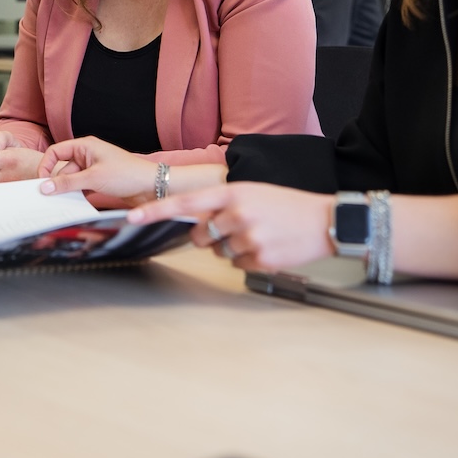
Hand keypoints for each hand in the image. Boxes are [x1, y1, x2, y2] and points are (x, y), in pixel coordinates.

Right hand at [37, 137, 158, 201]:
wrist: (152, 187)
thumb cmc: (127, 175)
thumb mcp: (93, 178)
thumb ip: (67, 183)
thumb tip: (45, 186)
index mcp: (85, 146)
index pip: (56, 151)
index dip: (46, 165)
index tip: (41, 182)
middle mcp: (88, 155)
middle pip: (63, 168)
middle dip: (57, 183)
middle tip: (50, 198)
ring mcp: (94, 169)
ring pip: (72, 180)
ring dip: (68, 191)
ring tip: (65, 203)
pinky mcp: (99, 181)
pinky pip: (81, 187)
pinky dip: (78, 195)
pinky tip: (76, 205)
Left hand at [129, 183, 332, 273]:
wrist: (326, 220)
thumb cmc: (288, 204)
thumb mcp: (253, 192)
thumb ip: (224, 204)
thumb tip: (199, 224)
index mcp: (233, 193)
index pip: (185, 203)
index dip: (156, 211)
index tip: (131, 217)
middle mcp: (237, 215)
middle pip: (201, 237)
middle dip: (211, 237)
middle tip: (236, 228)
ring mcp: (249, 238)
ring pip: (220, 253)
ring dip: (234, 248)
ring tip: (260, 235)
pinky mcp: (260, 260)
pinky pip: (239, 265)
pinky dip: (250, 259)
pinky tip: (269, 247)